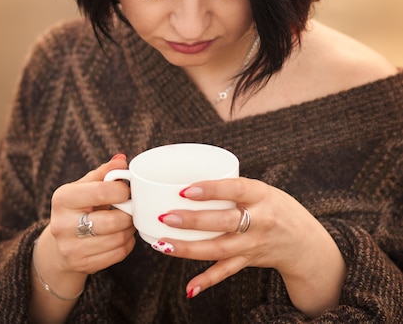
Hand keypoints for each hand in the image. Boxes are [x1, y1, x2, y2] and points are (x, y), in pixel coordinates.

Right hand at [43, 155, 135, 276]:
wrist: (59, 244)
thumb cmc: (77, 208)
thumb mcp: (84, 186)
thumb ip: (104, 173)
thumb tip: (122, 160)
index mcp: (62, 198)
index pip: (101, 191)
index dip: (122, 190)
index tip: (127, 190)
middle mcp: (62, 225)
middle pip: (112, 220)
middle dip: (129, 213)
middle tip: (131, 208)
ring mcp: (70, 249)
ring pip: (117, 239)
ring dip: (130, 229)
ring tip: (127, 221)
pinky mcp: (82, 265)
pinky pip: (118, 254)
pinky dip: (127, 244)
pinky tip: (122, 235)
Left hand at [154, 177, 345, 316]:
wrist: (304, 242)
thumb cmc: (276, 207)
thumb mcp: (262, 189)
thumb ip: (234, 187)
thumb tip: (192, 181)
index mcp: (262, 195)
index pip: (236, 189)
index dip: (212, 189)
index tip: (186, 190)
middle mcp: (260, 221)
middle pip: (224, 222)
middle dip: (193, 221)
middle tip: (166, 216)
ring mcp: (254, 244)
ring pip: (219, 249)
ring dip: (189, 249)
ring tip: (163, 244)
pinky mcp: (249, 261)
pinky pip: (226, 272)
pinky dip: (207, 280)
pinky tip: (189, 287)